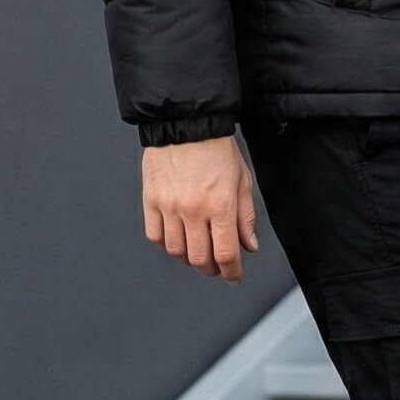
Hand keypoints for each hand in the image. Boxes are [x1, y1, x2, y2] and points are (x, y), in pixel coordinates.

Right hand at [141, 135, 259, 279]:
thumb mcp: (242, 180)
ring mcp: (169, 206)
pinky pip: (155, 235)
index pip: (226, 254)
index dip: (231, 272)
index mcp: (220, 205)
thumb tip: (249, 245)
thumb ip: (245, 216)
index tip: (233, 276)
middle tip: (216, 266)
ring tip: (196, 253)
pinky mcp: (151, 199)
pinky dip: (166, 244)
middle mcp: (193, 209)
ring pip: (176, 251)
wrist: (187, 123)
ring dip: (188, 259)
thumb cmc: (216, 148)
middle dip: (211, 269)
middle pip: (199, 259)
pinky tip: (176, 240)